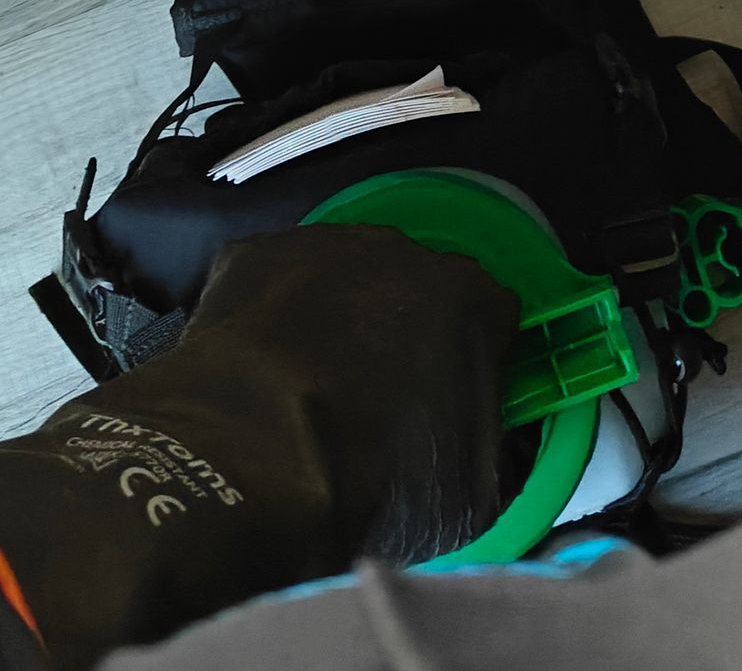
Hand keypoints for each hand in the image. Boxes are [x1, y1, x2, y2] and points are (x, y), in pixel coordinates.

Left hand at [164, 224, 516, 562]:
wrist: (257, 463)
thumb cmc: (377, 482)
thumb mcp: (473, 496)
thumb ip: (488, 445)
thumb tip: (476, 444)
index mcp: (470, 298)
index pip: (490, 318)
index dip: (473, 364)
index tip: (452, 404)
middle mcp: (402, 251)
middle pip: (413, 288)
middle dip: (401, 334)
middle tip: (375, 405)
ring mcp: (321, 244)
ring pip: (340, 277)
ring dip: (332, 321)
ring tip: (307, 393)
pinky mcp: (251, 253)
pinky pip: (271, 281)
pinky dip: (267, 318)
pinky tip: (256, 371)